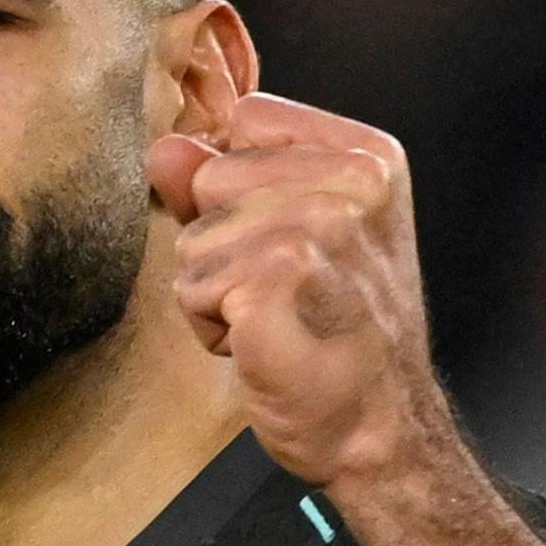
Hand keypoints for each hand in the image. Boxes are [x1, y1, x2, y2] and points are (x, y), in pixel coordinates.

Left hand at [146, 92, 448, 491]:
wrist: (379, 427)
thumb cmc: (339, 338)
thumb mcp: (292, 237)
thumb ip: (222, 181)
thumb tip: (165, 146)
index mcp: (367, 156)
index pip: (248, 118)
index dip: (242, 186)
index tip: (290, 243)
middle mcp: (351, 182)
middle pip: (210, 176)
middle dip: (223, 243)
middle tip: (284, 291)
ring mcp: (315, 228)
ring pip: (192, 239)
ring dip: (216, 293)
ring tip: (276, 319)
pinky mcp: (277, 278)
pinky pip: (189, 288)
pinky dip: (211, 330)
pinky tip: (262, 345)